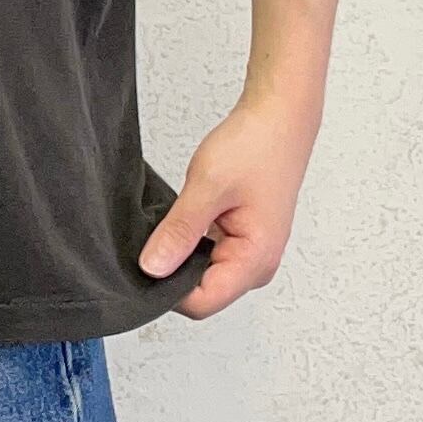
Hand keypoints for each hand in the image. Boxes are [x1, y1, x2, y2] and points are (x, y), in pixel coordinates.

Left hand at [137, 91, 319, 319]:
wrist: (279, 118)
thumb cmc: (256, 146)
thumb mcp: (207, 186)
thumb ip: (179, 231)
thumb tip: (152, 268)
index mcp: (255, 262)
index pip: (201, 303)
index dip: (167, 288)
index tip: (143, 262)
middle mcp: (257, 266)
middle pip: (202, 293)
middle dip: (173, 271)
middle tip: (151, 235)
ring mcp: (251, 253)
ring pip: (203, 272)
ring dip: (182, 253)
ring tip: (170, 219)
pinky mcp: (243, 238)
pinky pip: (209, 254)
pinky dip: (191, 240)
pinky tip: (183, 216)